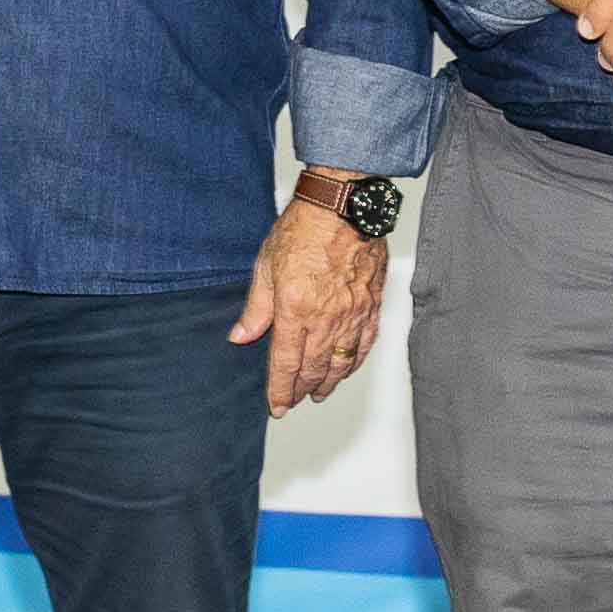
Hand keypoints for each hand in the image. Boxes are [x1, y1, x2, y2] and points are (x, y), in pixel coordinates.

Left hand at [232, 198, 384, 413]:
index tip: (276, 406)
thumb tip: (241, 337)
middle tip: (293, 402)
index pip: (285, 363)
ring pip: (341, 362)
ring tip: (319, 394)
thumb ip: (256, 308)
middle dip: (301, 390)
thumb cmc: (304, 228)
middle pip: (314, 368)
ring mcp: (353, 313)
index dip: (279, 390)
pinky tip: (347, 368)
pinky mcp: (372, 305)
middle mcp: (327, 317)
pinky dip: (354, 362)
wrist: (344, 205)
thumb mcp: (266, 266)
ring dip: (329, 382)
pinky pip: (365, 344)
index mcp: (295, 309)